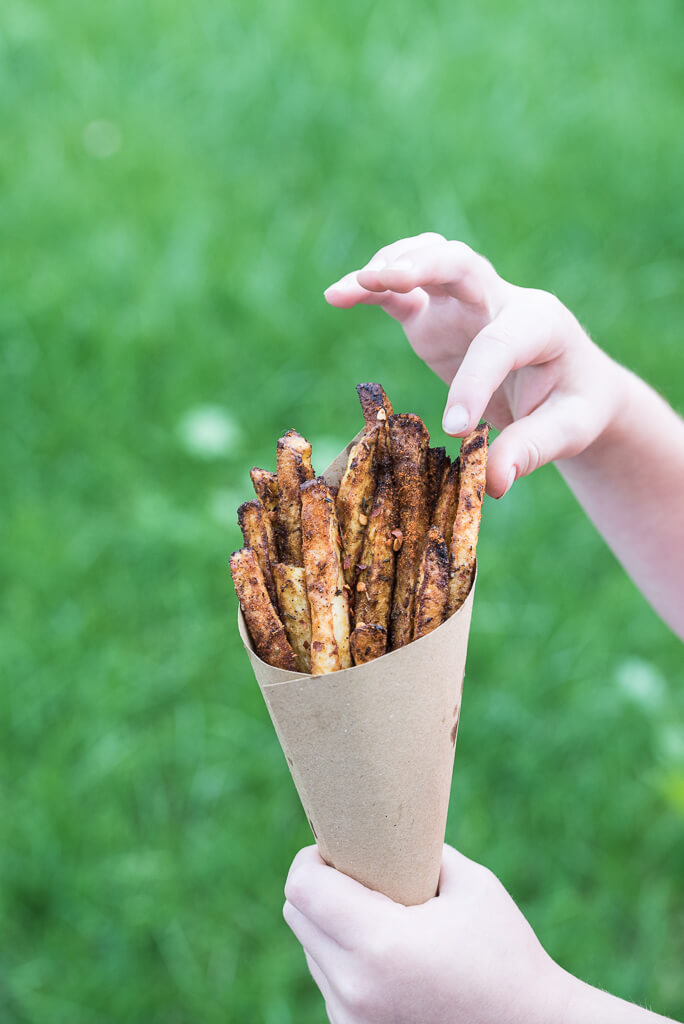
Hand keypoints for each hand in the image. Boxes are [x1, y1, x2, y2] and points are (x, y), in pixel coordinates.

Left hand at [283, 844, 561, 1023]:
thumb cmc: (506, 954)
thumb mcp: (469, 884)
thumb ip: (418, 854)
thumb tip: (382, 832)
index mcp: (380, 943)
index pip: (303, 888)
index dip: (311, 859)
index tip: (333, 848)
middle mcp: (356, 987)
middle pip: (298, 917)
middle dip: (319, 888)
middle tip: (357, 876)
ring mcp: (353, 1021)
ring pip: (312, 952)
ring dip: (332, 928)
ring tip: (381, 920)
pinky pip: (331, 985)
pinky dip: (346, 963)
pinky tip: (389, 958)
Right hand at [325, 234, 626, 497]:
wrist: (572, 384)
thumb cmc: (573, 405)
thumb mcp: (568, 430)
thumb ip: (533, 449)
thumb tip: (493, 483)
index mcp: (541, 323)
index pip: (500, 342)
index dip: (474, 382)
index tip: (455, 428)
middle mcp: (501, 300)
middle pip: (462, 264)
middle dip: (425, 266)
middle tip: (389, 280)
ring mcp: (465, 303)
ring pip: (429, 259)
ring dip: (390, 265)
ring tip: (353, 286)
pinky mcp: (436, 315)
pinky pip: (402, 290)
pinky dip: (370, 287)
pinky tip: (338, 294)